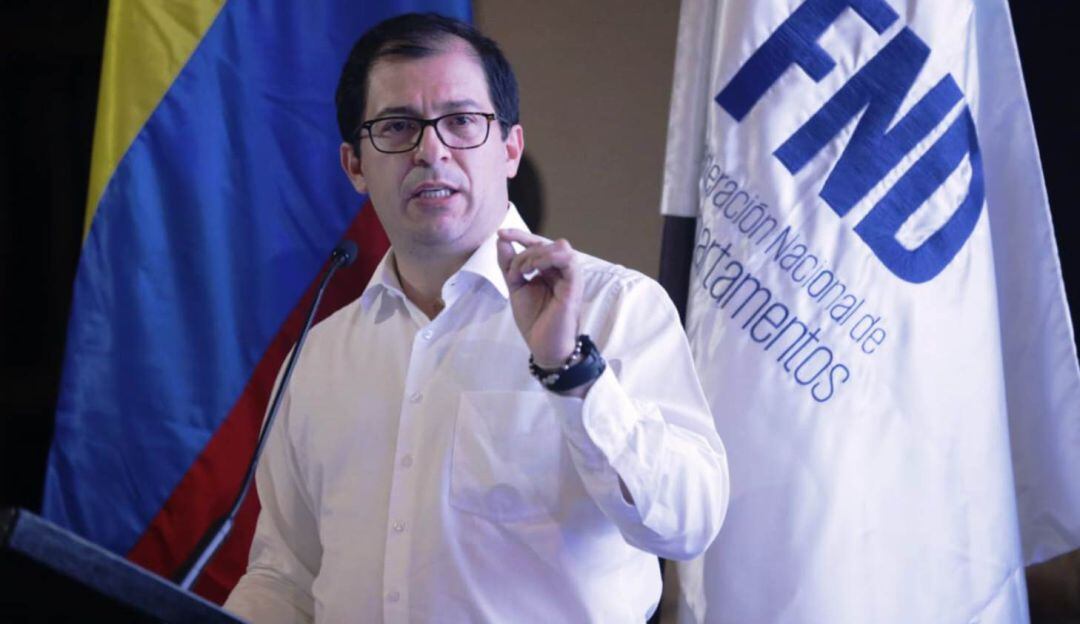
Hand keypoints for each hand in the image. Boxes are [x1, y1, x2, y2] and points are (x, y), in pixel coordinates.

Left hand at [496, 229, 582, 367]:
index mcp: (549, 269)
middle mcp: (561, 270)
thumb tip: (501, 239)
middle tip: (515, 273)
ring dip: (536, 254)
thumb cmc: (534, 320)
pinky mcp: (575, 285)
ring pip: (559, 247)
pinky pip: (568, 260)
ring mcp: (570, 276)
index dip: (519, 235)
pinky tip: (535, 269)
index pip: (537, 244)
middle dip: (525, 252)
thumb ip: (509, 264)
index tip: (501, 234)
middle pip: (545, 244)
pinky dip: (549, 258)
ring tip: (525, 271)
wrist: (543, 346)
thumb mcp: (515, 287)